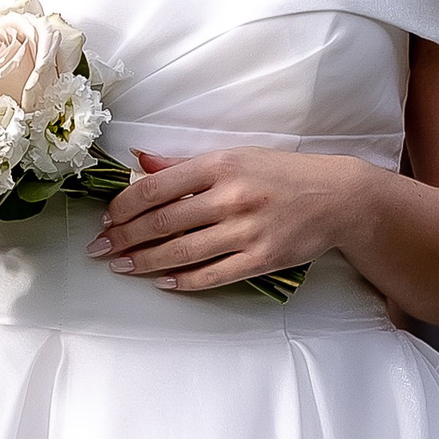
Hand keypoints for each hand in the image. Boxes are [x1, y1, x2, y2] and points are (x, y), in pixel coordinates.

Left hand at [87, 146, 370, 294]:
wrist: (338, 197)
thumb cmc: (281, 174)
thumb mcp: (234, 156)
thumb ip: (185, 164)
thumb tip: (140, 160)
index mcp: (220, 165)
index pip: (157, 187)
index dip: (124, 206)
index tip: (105, 218)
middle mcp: (231, 197)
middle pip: (164, 222)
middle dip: (125, 237)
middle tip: (100, 249)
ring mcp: (248, 231)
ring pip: (183, 251)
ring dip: (146, 261)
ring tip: (122, 266)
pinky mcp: (264, 259)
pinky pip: (214, 275)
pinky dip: (185, 280)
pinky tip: (163, 281)